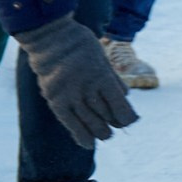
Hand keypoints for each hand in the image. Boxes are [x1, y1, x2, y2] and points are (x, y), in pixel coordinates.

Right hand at [19, 15, 134, 149]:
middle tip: (119, 126)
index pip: (119, 105)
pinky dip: (79, 134)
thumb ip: (113, 80)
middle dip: (115, 123)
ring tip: (106, 135)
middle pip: (105, 115)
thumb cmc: (82, 46)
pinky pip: (68, 122)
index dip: (127, 117)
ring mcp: (68, 94)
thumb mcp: (103, 58)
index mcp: (101, 76)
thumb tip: (126, 98)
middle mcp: (85, 88)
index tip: (132, 120)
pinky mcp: (54, 99)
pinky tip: (88, 144)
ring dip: (100, 131)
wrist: (50, 37)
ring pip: (88, 121)